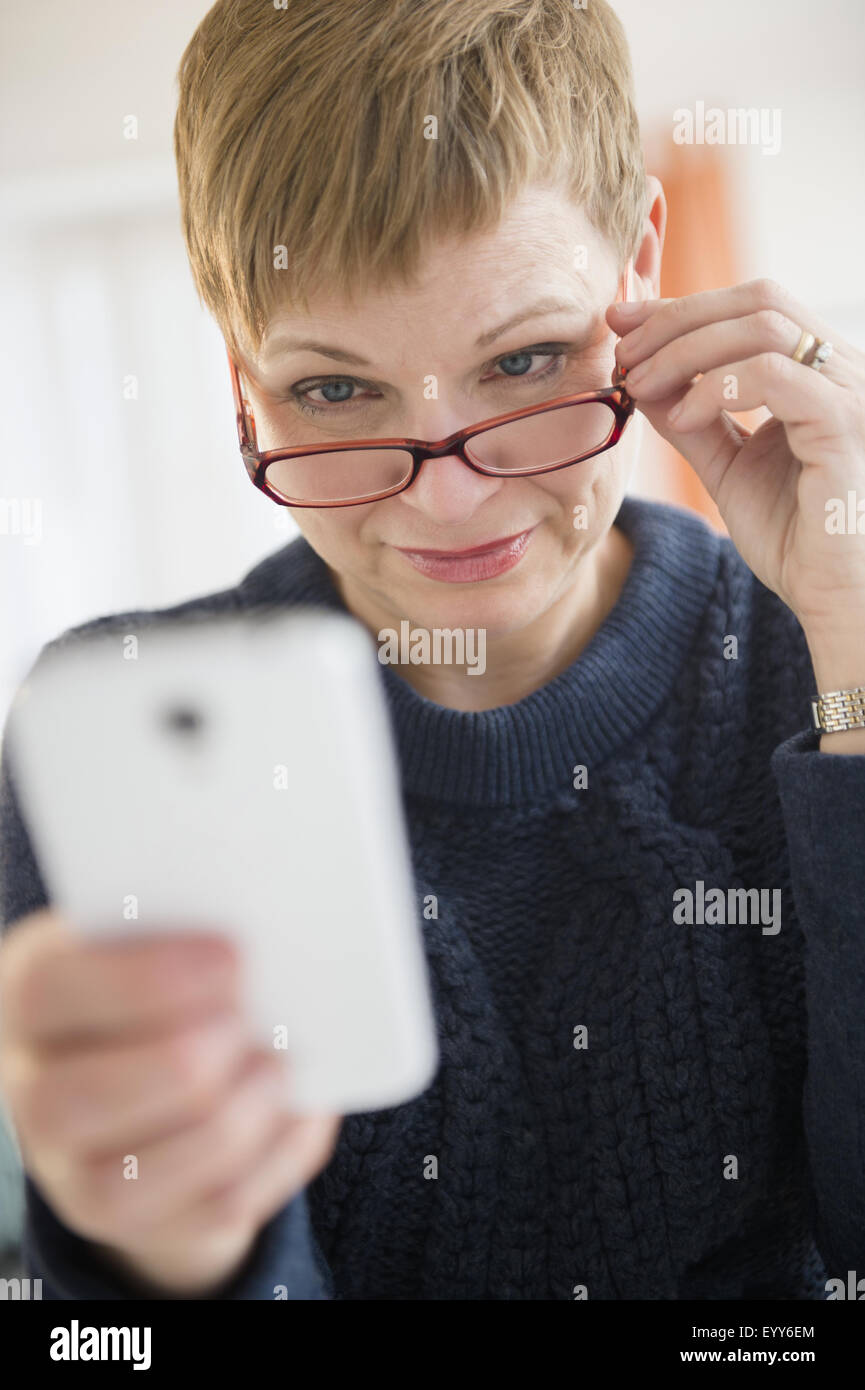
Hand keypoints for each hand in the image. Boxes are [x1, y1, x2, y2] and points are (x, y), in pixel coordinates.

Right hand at [0, 909, 340, 1296]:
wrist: (142, 1077)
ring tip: (279, 1067)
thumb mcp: (149, 938)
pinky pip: (212, 1208)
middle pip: (86, 1098)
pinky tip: (301, 1110)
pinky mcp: (137, 1222)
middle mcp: (32, 1094)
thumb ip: (186, 927)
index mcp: (28, 999)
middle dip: (185, 1061)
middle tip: (248, 1023)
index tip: (230, 958)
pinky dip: (273, 1156)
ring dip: (234, 1116)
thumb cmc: (158, 983)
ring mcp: (75, 1173)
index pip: (48, 990)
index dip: (142, 979)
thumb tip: (269, 927)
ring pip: (146, 1173)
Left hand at [608, 278, 864, 638]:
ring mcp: (851, 392)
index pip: (753, 308)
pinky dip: (718, 387)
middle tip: (625, 352)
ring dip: (687, 349)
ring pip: (764, 327)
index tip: (622, 322)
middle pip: (759, 300)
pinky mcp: (847, 423)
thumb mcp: (727, 467)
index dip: (682, 308)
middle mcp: (844, 369)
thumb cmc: (795, 539)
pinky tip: (683, 416)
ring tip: (642, 384)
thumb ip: (692, 420)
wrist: (836, 597)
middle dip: (678, 318)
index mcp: (820, 372)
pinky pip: (777, 375)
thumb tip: (641, 375)